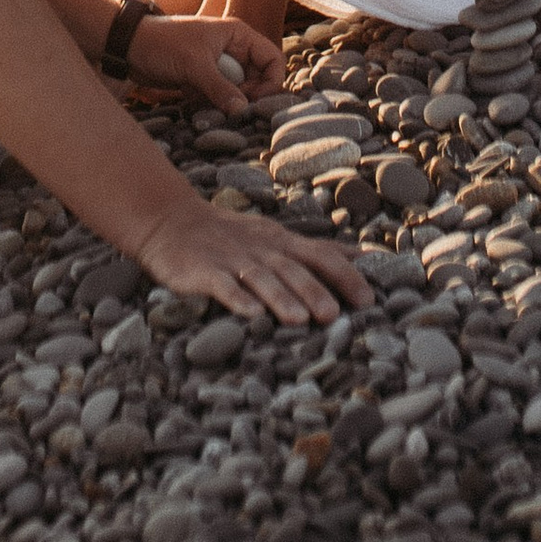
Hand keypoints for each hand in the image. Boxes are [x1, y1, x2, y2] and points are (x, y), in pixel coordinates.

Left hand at [125, 12, 283, 111]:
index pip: (272, 58)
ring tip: (209, 105)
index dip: (271, 81)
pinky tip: (194, 102)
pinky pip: (219, 98)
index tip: (256, 100)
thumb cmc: (163, 43)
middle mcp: (232, 50)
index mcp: (237, 35)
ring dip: (227, 104)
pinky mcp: (203, 81)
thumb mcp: (194, 64)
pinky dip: (212, 106)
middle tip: (231, 110)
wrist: (128, 46)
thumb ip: (220, 88)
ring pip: (238, 92)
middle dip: (247, 97)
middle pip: (258, 80)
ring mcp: (217, 67)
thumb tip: (242, 111)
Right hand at [137, 201, 370, 324]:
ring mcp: (233, 259)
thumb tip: (367, 256)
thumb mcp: (279, 237)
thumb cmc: (235, 236)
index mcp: (283, 242)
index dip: (344, 275)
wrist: (173, 221)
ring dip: (281, 297)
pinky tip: (251, 315)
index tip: (367, 300)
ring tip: (299, 320)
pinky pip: (223, 285)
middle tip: (334, 316)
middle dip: (314, 291)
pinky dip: (238, 298)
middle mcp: (263, 249)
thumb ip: (320, 249)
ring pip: (261, 278)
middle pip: (292, 269)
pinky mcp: (204, 271)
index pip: (321, 255)